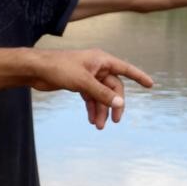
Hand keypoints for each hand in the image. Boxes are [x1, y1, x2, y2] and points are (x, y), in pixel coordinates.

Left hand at [31, 49, 155, 129]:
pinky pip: (91, 97)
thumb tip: (120, 102)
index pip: (125, 69)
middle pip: (113, 88)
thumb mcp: (83, 82)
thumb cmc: (59, 68)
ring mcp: (88, 76)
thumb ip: (102, 93)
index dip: (139, 76)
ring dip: (101, 110)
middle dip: (113, 104)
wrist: (36, 69)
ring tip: (98, 126)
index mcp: (101, 60)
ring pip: (101, 95)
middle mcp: (97, 67)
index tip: (151, 85)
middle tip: (114, 121)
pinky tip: (91, 119)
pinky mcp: (79, 84)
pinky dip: (92, 108)